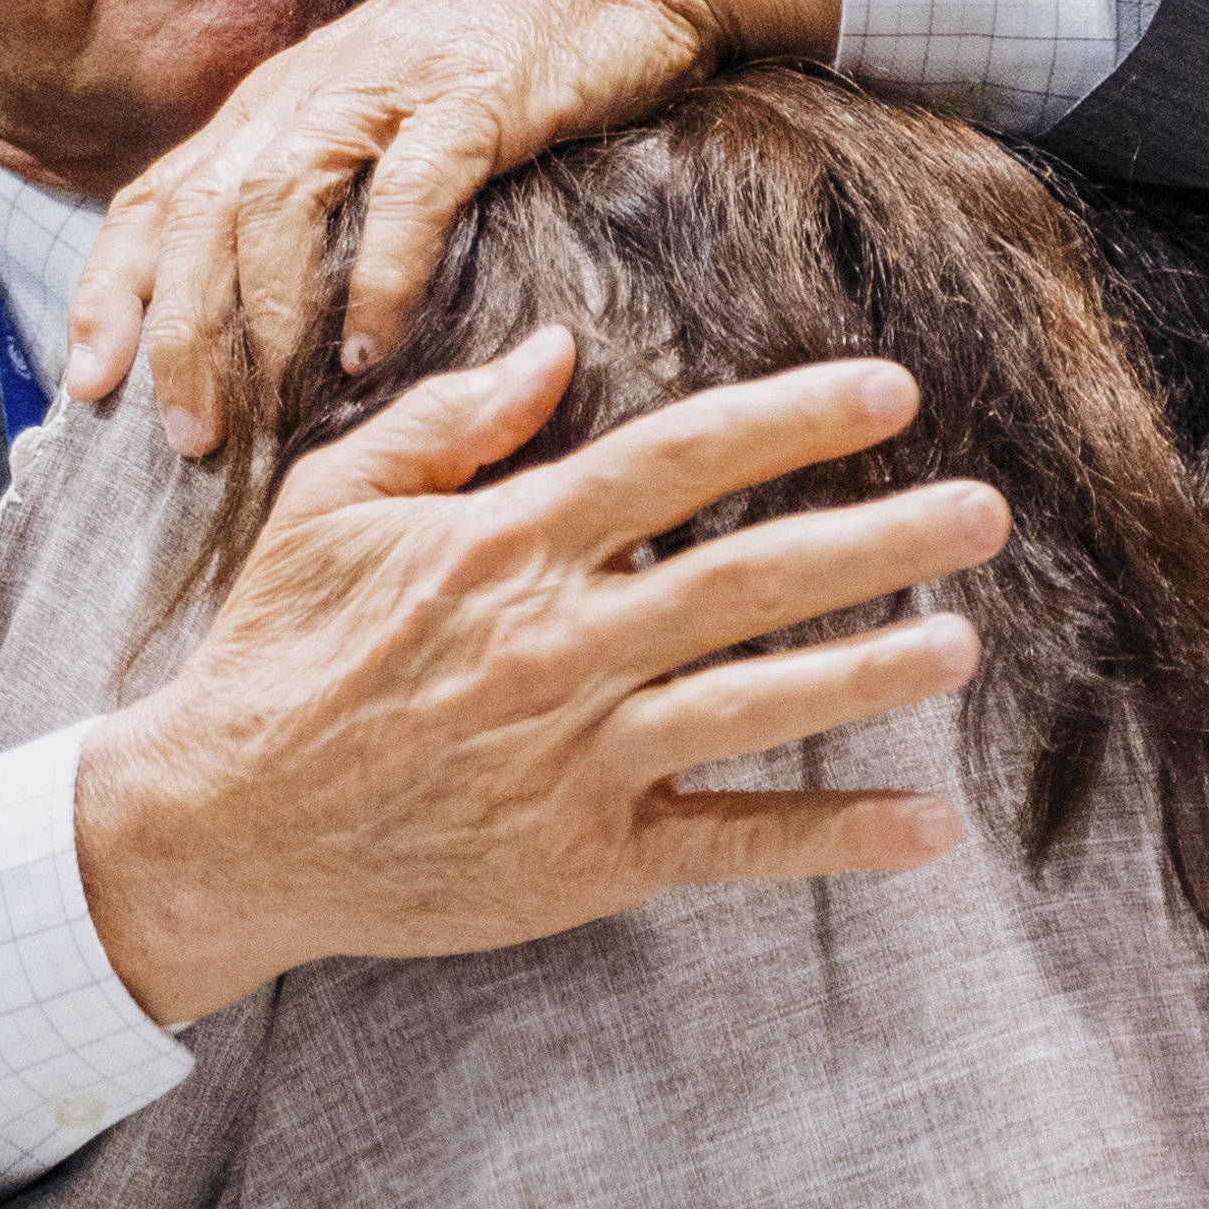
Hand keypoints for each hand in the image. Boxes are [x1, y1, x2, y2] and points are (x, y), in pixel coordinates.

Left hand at [66, 0, 837, 453]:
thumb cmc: (505, 51)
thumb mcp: (384, 116)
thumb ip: (329, 193)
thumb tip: (276, 314)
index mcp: (275, 104)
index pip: (154, 199)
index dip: (110, 293)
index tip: (86, 386)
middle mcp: (309, 94)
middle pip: (200, 218)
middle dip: (177, 334)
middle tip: (181, 437)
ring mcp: (386, 91)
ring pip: (277, 207)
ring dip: (261, 321)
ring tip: (257, 417)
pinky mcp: (473, 99)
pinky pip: (406, 196)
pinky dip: (379, 279)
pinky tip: (372, 356)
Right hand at [68, 335, 1000, 1021]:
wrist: (223, 826)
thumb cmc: (279, 652)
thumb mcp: (336, 504)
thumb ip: (450, 422)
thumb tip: (559, 350)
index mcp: (509, 545)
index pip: (680, 461)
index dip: (794, 421)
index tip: (893, 393)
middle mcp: (560, 643)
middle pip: (749, 578)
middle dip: (878, 540)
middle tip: (986, 513)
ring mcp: (579, 755)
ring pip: (757, 704)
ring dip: (871, 673)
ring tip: (962, 644)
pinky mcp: (585, 857)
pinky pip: (731, 841)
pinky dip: (832, 837)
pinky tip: (927, 827)